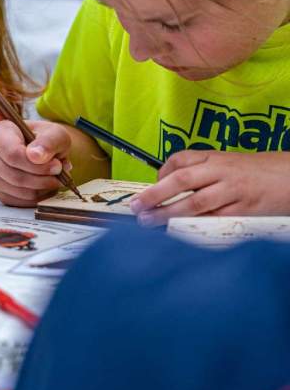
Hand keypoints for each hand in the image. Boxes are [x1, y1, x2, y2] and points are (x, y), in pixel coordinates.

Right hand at [0, 120, 72, 206]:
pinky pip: (18, 202)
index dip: (37, 165)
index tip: (57, 164)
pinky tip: (45, 186)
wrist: (40, 150)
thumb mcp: (54, 133)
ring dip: (41, 188)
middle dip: (42, 178)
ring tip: (54, 178)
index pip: (12, 154)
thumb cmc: (45, 138)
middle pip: (14, 176)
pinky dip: (37, 197)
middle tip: (59, 173)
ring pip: (17, 191)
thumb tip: (36, 156)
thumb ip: (48, 141)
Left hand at [130, 150, 289, 226]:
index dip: (160, 174)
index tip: (148, 189)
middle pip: (181, 180)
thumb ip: (200, 173)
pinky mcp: (244, 210)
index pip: (179, 160)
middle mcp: (220, 171)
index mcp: (213, 157)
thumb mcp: (226, 163)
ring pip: (195, 202)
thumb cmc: (254, 172)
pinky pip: (215, 218)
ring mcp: (232, 190)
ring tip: (149, 222)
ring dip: (168, 213)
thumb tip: (167, 187)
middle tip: (136, 207)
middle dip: (155, 194)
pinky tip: (180, 232)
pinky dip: (196, 225)